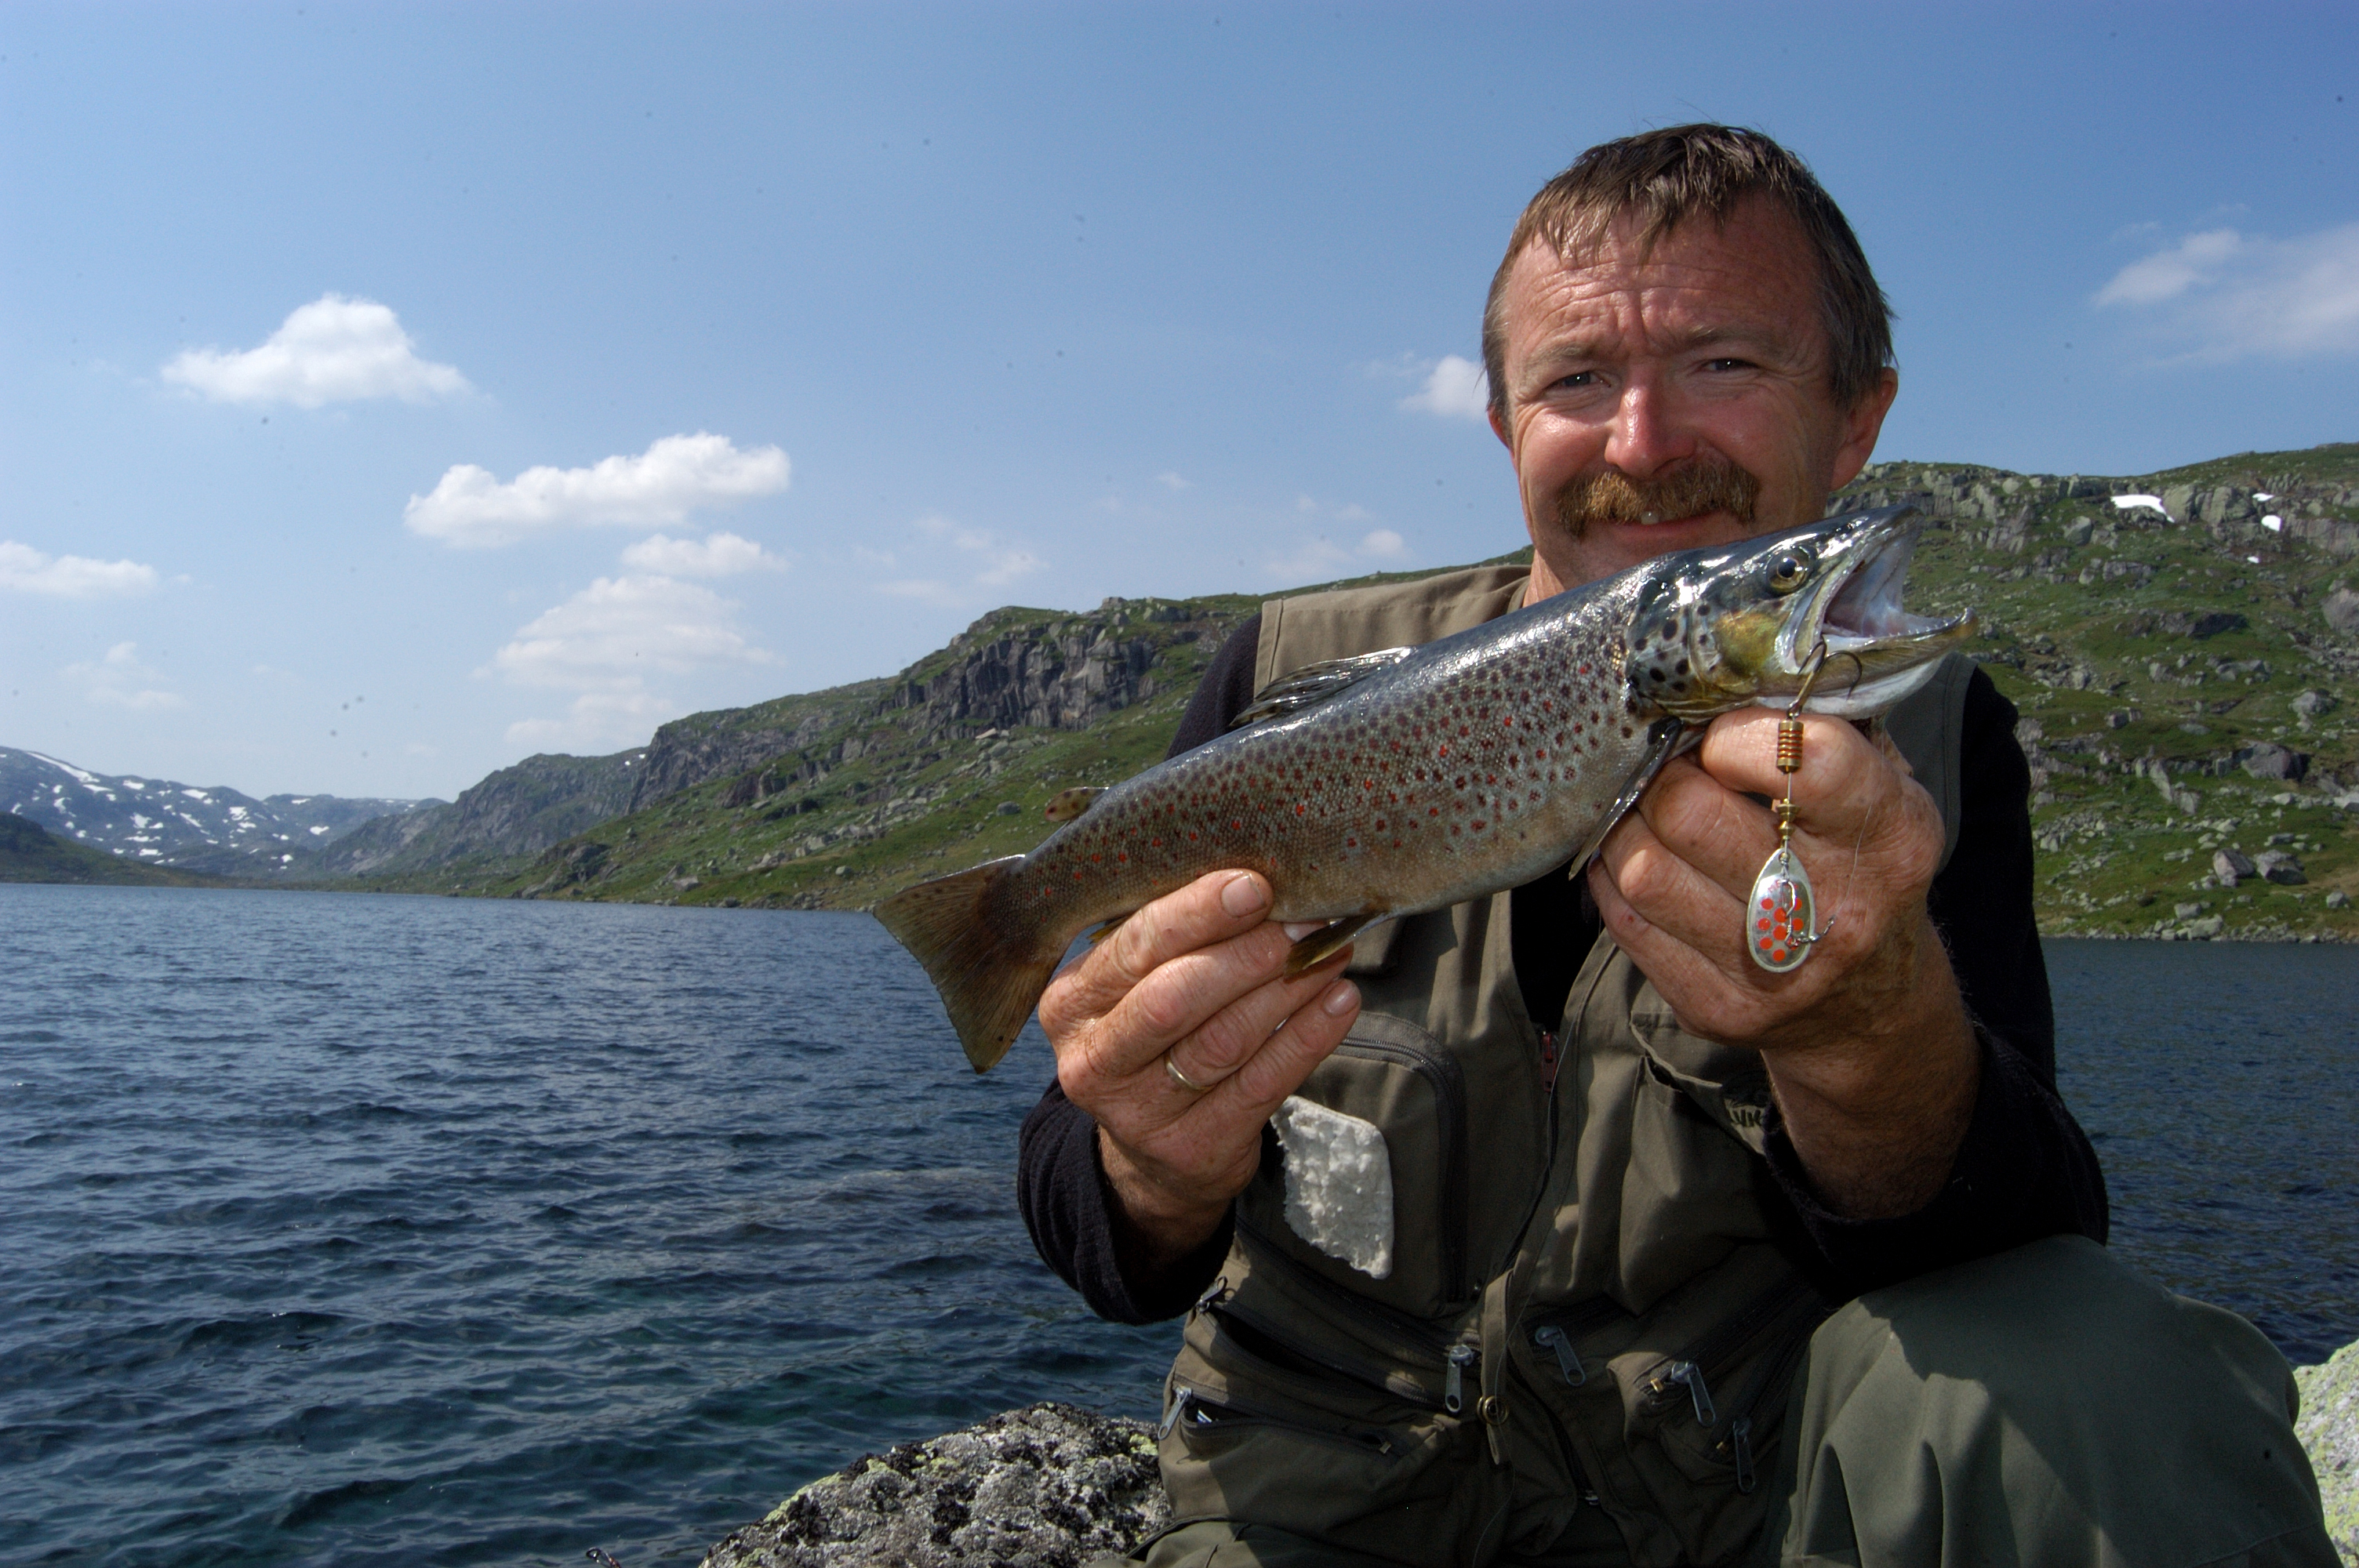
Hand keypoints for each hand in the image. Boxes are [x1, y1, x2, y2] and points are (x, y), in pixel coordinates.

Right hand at [1038, 869, 1360, 1278]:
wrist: (1154, 1153)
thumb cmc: (1154, 1035)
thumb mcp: (1135, 985)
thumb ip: (1170, 936)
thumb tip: (1255, 869)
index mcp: (1070, 1002)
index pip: (1134, 947)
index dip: (1196, 913)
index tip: (1254, 885)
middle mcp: (1092, 1059)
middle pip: (1174, 998)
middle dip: (1247, 953)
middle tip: (1304, 922)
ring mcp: (1140, 1114)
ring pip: (1223, 1041)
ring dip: (1288, 990)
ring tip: (1331, 951)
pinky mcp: (1193, 1149)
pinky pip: (1263, 1084)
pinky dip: (1308, 1036)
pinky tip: (1339, 1000)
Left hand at [1588, 709, 1978, 1215]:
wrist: (1869, 1005)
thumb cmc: (1863, 863)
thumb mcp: (1882, 787)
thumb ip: (1827, 721)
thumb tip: (1735, 663)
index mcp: (1892, 836)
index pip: (1808, 762)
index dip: (1737, 733)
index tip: (1719, 732)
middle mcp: (1838, 909)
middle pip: (1693, 814)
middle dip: (1662, 775)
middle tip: (1665, 765)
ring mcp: (1774, 970)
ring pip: (1645, 871)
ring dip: (1625, 826)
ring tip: (1644, 809)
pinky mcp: (1716, 1009)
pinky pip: (1626, 923)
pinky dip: (1613, 879)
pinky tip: (1635, 858)